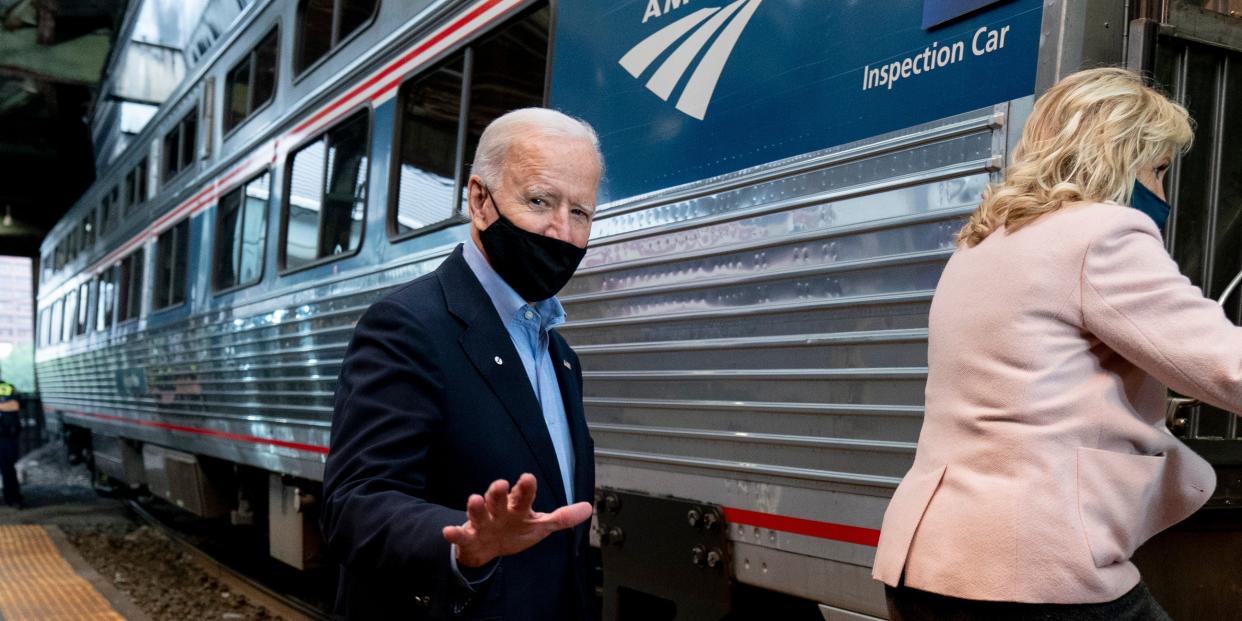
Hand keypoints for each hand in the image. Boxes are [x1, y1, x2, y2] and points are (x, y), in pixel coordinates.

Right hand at [442, 473, 592, 567]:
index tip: (528, 478)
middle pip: (498, 499)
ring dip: (476, 507)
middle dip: (498, 492)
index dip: (525, 488)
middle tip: (499, 484)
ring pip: (479, 513)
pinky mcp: (469, 537)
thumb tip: (588, 508)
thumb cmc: (516, 530)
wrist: (490, 548)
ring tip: (473, 499)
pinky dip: (454, 533)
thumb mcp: (540, 525)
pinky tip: (448, 531)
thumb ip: (562, 518)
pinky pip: (460, 536)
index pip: (523, 496)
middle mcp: (499, 511)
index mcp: (517, 507)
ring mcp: (483, 523)